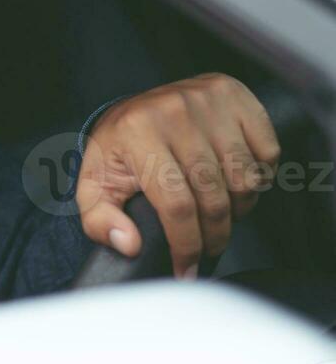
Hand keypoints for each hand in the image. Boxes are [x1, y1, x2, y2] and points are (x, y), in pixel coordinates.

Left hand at [76, 73, 280, 279]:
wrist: (137, 109)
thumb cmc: (120, 152)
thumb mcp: (96, 184)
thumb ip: (100, 221)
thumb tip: (128, 244)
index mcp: (137, 133)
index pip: (176, 204)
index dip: (186, 245)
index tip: (187, 269)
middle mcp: (174, 111)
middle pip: (213, 196)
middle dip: (214, 235)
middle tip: (208, 248)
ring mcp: (207, 99)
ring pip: (245, 179)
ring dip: (238, 208)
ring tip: (219, 213)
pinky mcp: (235, 94)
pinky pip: (268, 153)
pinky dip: (259, 177)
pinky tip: (235, 181)